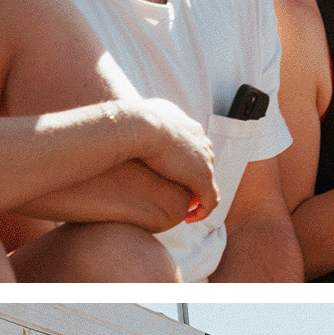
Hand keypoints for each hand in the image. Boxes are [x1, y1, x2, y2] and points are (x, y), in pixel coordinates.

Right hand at [128, 98, 217, 220]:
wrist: (141, 125)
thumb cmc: (130, 121)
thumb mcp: (134, 115)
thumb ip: (134, 120)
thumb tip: (123, 122)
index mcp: (189, 127)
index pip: (194, 147)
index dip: (184, 163)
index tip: (172, 174)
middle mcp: (202, 142)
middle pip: (203, 164)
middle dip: (192, 179)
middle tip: (180, 193)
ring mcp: (205, 161)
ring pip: (207, 182)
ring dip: (197, 195)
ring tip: (184, 208)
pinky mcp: (204, 178)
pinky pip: (210, 200)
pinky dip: (202, 211)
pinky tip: (188, 219)